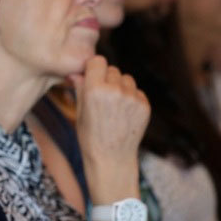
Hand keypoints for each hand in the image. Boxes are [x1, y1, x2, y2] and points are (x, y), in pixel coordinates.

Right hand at [69, 56, 149, 196]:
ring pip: (126, 79)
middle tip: (103, 97)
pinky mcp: (144, 106)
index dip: (94, 69)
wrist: (112, 159)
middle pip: (112, 69)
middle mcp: (115, 91)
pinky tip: (124, 114)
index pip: (98, 61)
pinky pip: (137, 91)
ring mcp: (132, 98)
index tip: (92, 78)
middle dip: (107, 79)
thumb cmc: (90, 137)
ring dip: (121, 87)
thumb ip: (80, 88)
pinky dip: (132, 98)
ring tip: (114, 107)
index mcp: (95, 90)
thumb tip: (76, 72)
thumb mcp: (80, 112)